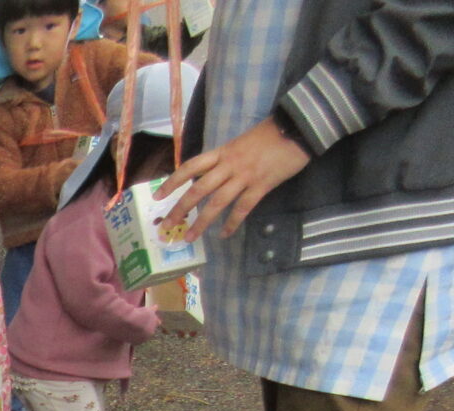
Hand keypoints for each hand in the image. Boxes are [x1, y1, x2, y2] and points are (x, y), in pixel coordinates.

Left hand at [157, 117, 310, 242]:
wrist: (298, 127)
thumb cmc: (269, 134)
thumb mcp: (240, 142)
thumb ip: (224, 159)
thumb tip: (210, 175)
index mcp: (222, 152)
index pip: (190, 167)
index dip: (172, 182)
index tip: (157, 196)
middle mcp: (229, 165)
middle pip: (198, 189)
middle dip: (180, 209)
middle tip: (167, 226)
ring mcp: (245, 176)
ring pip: (217, 202)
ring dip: (202, 222)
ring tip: (190, 237)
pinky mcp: (262, 185)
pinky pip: (243, 208)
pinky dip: (232, 223)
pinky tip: (224, 234)